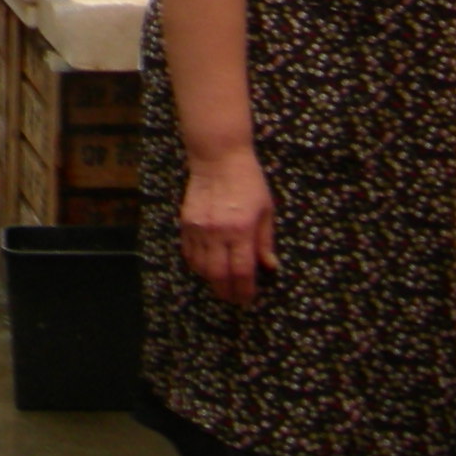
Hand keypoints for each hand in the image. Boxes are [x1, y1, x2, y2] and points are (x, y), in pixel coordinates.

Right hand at [181, 148, 276, 306]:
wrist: (217, 157)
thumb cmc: (248, 181)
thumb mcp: (266, 210)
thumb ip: (265, 241)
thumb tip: (269, 267)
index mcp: (242, 230)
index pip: (241, 271)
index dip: (245, 290)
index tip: (248, 299)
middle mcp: (218, 232)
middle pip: (218, 275)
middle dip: (226, 292)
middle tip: (234, 298)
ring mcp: (199, 228)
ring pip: (201, 267)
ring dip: (211, 280)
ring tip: (221, 283)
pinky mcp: (186, 222)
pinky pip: (188, 253)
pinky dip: (197, 265)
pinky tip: (206, 266)